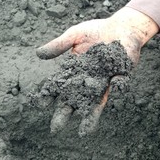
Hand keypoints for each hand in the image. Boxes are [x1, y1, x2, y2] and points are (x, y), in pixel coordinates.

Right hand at [36, 7, 158, 135]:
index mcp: (74, 72)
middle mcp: (87, 81)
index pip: (59, 87)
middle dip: (65, 114)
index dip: (50, 96)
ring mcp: (103, 81)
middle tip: (55, 128)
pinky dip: (117, 87)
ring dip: (90, 116)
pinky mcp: (120, 77)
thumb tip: (38, 54)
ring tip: (84, 132)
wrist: (121, 27)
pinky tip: (113, 87)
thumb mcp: (74, 36)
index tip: (40, 104)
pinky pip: (119, 86)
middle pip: (74, 100)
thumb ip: (59, 45)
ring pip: (95, 102)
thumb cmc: (95, 31)